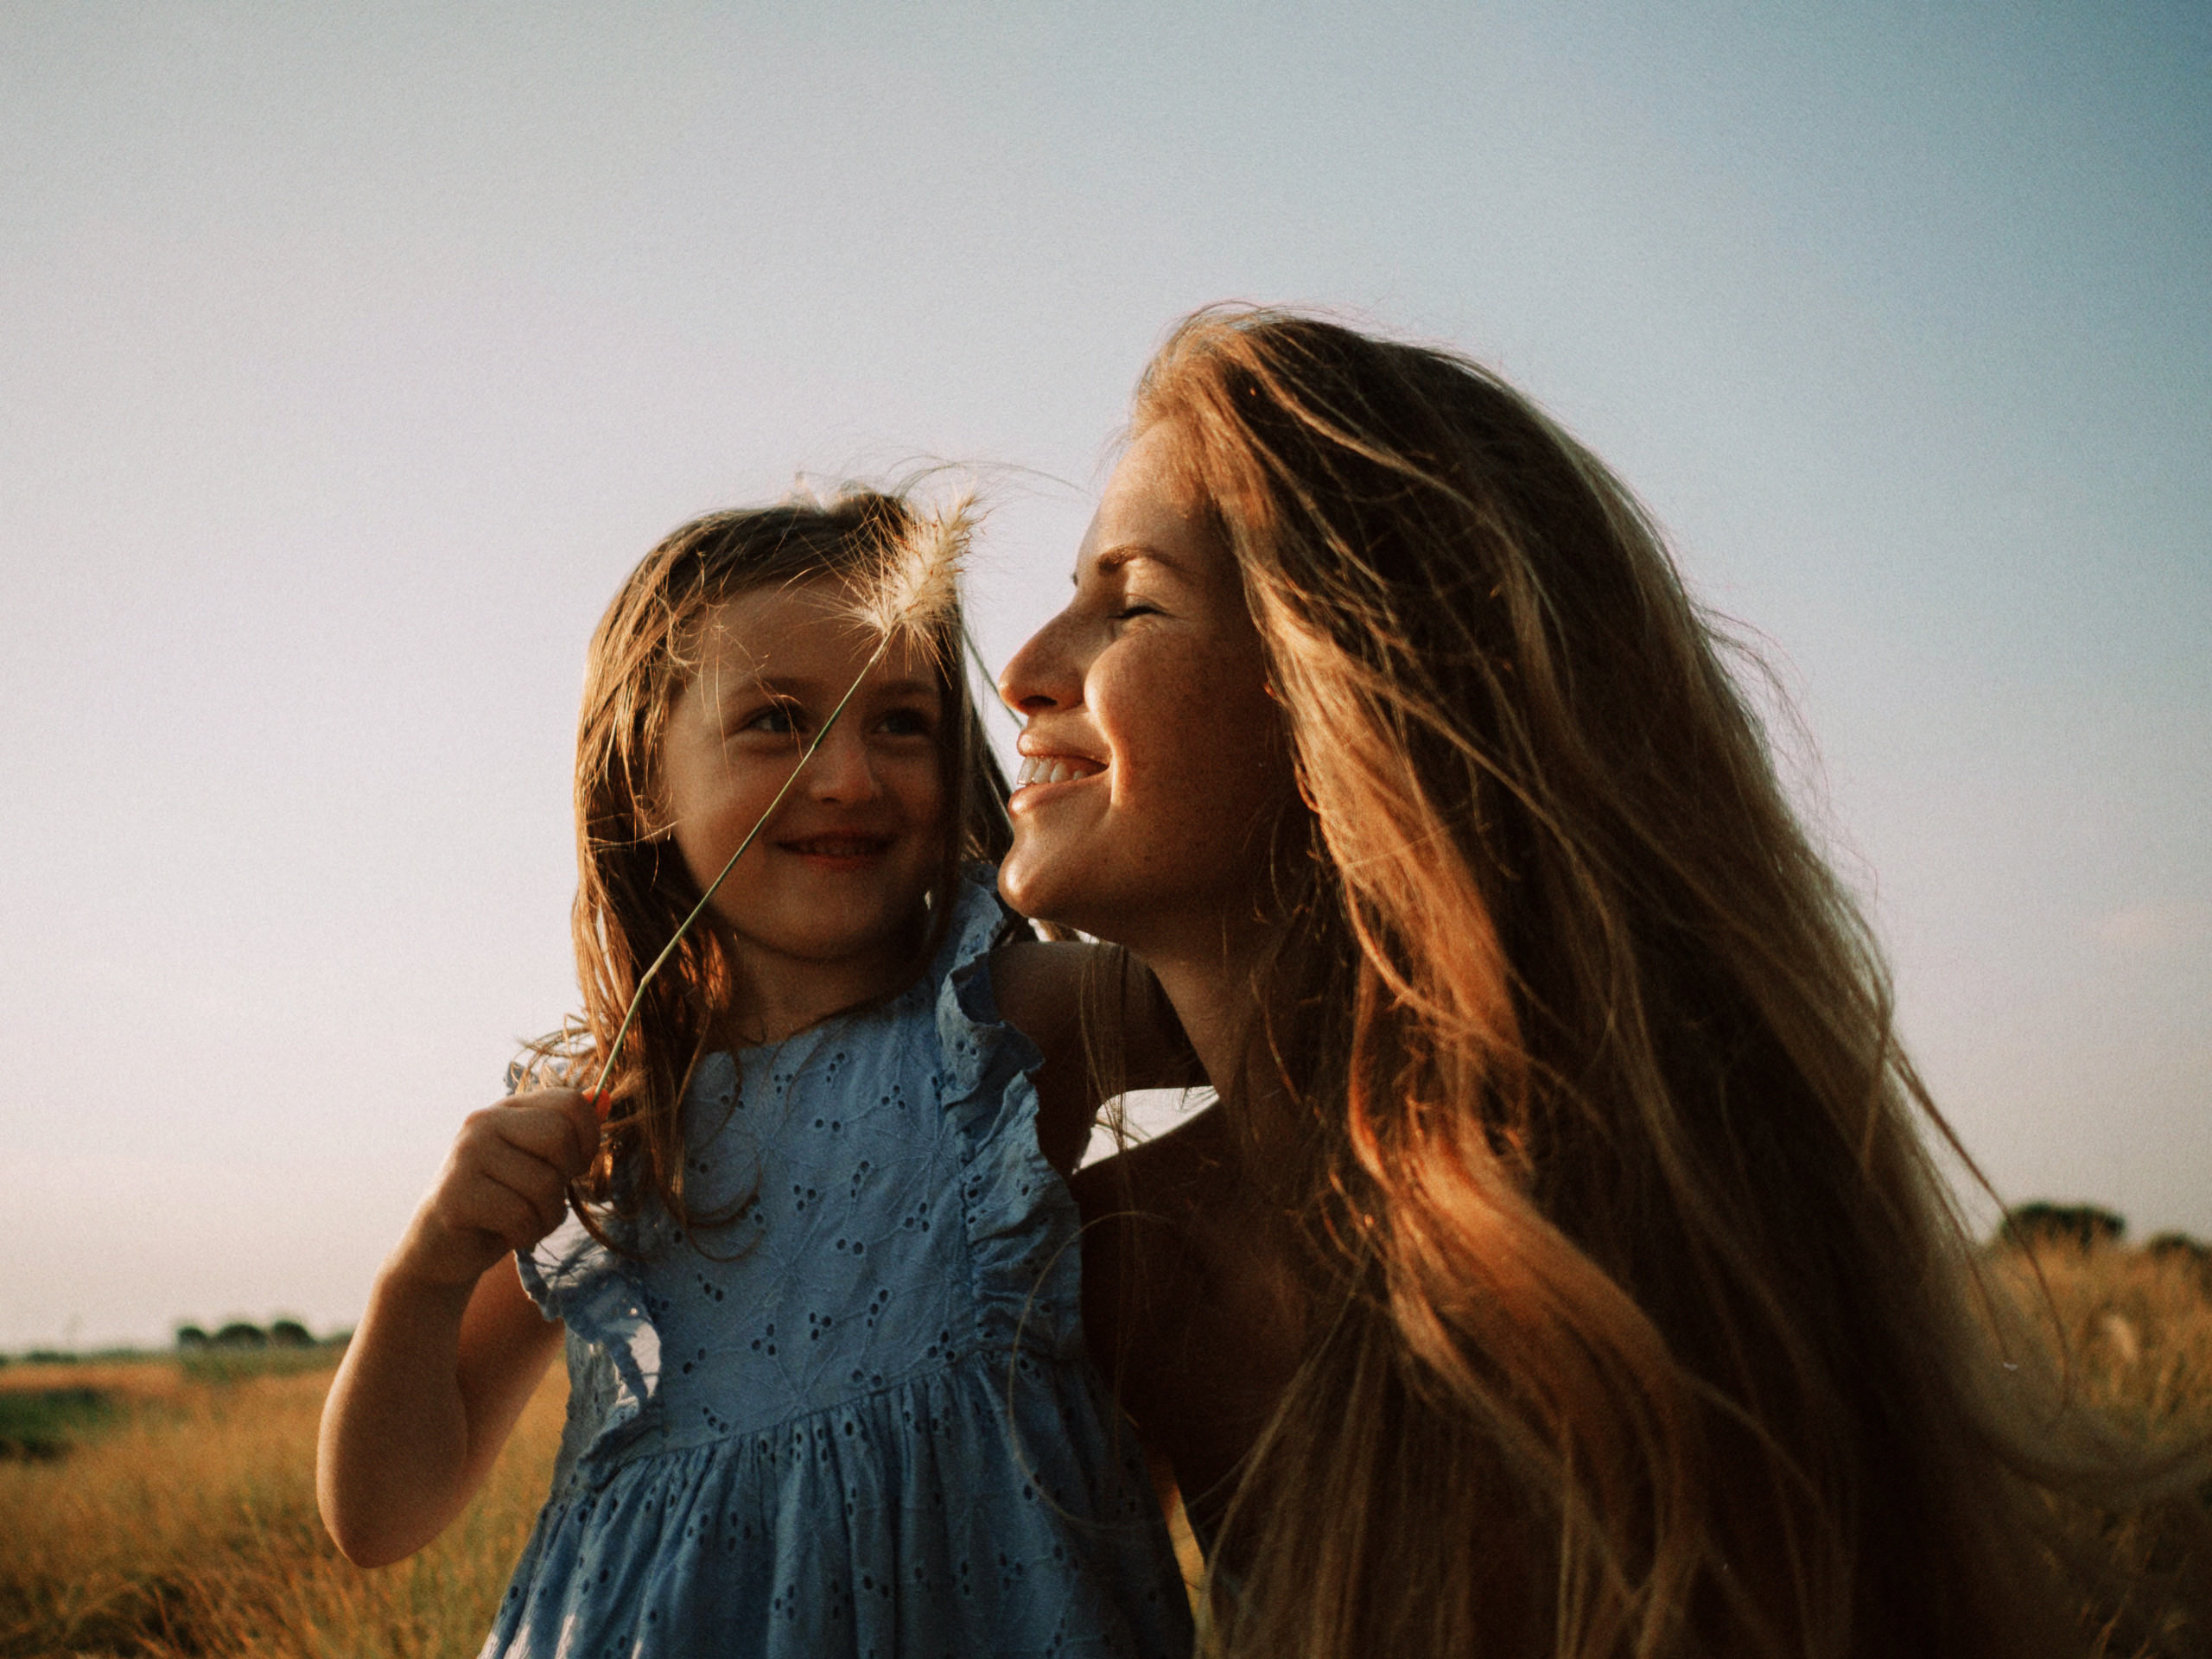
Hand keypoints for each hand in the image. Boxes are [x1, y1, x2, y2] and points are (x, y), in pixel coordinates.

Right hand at [385, 1089, 601, 1291]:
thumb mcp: (538, 1164)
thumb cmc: (500, 1204)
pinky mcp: (454, 1195)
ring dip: (547, 1216)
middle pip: (559, 1136)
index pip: (571, 1102)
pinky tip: (509, 1235)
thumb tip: (603, 1097)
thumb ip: (569, 1132)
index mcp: (508, 1109)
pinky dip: (527, 1234)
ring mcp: (465, 1156)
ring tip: (526, 1221)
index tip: (573, 1167)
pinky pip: (520, 1215)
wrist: (442, 1249)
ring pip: (543, 1184)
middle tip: (546, 1198)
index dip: (588, 1140)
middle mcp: (483, 1122)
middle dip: (565, 1179)